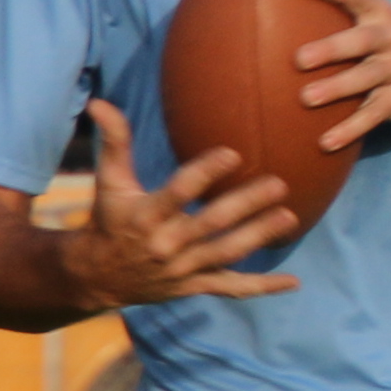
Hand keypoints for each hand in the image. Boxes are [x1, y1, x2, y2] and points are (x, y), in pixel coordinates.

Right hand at [58, 98, 300, 308]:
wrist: (97, 277)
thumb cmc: (109, 219)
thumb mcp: (109, 181)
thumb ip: (114, 142)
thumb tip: (101, 103)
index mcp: (146, 215)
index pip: (179, 192)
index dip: (205, 173)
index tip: (233, 153)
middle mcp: (166, 245)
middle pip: (212, 224)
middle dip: (246, 205)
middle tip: (279, 184)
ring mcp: (182, 270)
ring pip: (226, 253)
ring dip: (259, 236)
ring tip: (289, 217)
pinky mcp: (193, 286)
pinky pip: (231, 288)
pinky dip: (262, 287)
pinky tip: (292, 282)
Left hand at [290, 0, 390, 153]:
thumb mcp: (379, 17)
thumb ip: (344, 8)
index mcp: (381, 13)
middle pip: (362, 41)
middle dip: (332, 49)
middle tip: (299, 59)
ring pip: (367, 79)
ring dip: (337, 88)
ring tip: (306, 98)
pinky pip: (373, 115)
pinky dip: (350, 129)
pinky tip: (325, 142)